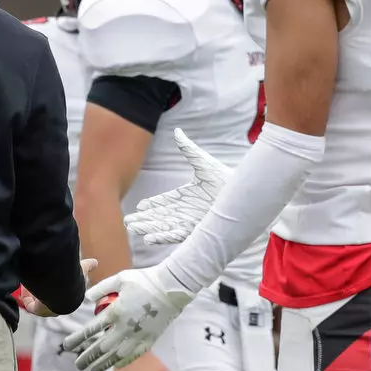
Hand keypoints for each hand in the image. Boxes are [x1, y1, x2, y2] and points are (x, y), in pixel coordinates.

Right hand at [18, 258, 97, 316]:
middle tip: (35, 280)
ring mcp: (45, 309)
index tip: (48, 281)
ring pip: (36, 300)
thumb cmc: (72, 281)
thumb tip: (95, 262)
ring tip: (29, 281)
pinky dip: (25, 294)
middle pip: (45, 298)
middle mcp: (56, 306)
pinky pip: (28, 303)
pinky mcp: (36, 310)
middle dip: (40, 289)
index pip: (60, 295)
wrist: (62, 292)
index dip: (54, 288)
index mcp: (67, 299)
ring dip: (32, 291)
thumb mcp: (81, 270)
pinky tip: (24, 286)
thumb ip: (86, 267)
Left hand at [62, 263, 193, 370]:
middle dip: (87, 357)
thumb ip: (101, 288)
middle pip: (102, 347)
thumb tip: (87, 298)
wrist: (171, 288)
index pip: (91, 329)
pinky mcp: (150, 339)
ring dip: (103, 363)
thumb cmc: (145, 280)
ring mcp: (138, 335)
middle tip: (77, 364)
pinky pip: (134, 355)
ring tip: (92, 370)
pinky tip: (114, 365)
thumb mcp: (120, 278)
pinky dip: (122, 361)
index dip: (78, 339)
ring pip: (117, 355)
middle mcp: (125, 327)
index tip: (67, 345)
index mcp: (115, 311)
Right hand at [123, 129, 230, 244]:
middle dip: (144, 219)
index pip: (164, 201)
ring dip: (148, 228)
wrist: (243, 194)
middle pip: (160, 216)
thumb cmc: (225, 178)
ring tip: (132, 229)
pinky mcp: (196, 230)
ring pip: (164, 226)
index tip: (139, 206)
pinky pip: (175, 235)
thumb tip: (177, 131)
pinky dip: (162, 237)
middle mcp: (186, 210)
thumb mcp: (202, 162)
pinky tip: (149, 238)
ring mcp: (190, 221)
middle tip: (127, 222)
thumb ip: (187, 149)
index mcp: (186, 195)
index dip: (152, 204)